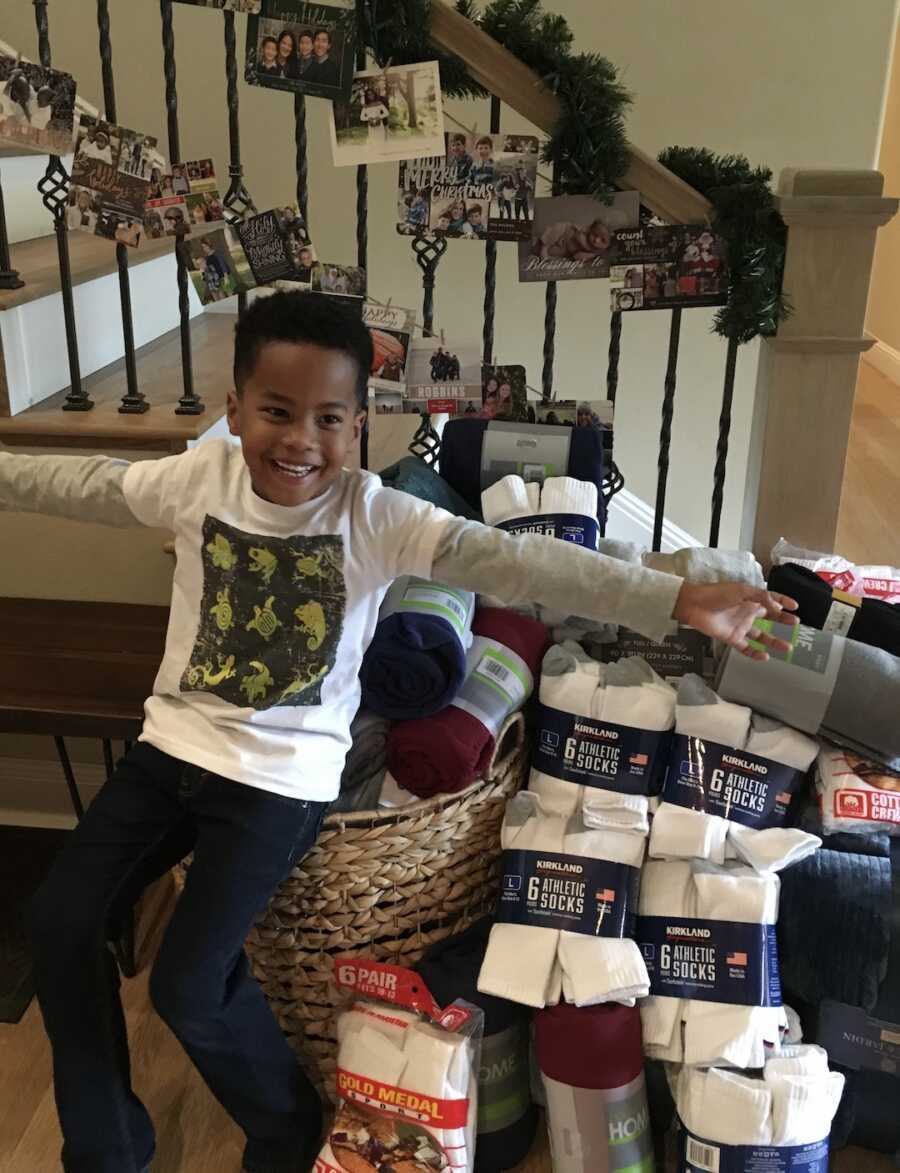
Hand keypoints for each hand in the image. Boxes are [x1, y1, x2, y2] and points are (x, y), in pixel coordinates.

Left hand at [673, 582, 798, 659]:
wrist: (693, 605)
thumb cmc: (716, 594)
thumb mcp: (741, 591)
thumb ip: (761, 598)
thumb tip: (778, 609)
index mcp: (750, 598)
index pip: (771, 599)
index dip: (783, 602)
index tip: (795, 606)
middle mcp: (747, 612)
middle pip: (770, 618)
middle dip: (783, 621)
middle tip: (796, 624)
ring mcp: (740, 626)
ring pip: (761, 636)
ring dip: (774, 642)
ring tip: (788, 648)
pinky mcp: (731, 638)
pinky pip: (746, 648)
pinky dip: (755, 654)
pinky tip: (766, 657)